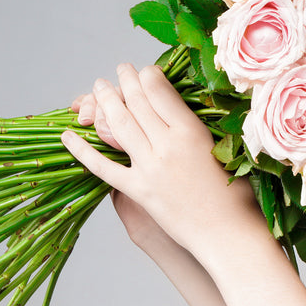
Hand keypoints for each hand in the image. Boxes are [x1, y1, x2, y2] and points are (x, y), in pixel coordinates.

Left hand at [60, 63, 264, 258]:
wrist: (229, 235)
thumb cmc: (237, 195)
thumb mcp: (226, 151)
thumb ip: (201, 130)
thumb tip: (181, 110)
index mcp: (191, 131)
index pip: (159, 90)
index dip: (147, 75)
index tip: (144, 71)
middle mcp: (166, 145)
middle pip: (136, 102)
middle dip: (124, 81)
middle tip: (119, 70)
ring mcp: (149, 168)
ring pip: (118, 125)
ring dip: (105, 102)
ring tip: (99, 87)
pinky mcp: (138, 191)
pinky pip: (103, 167)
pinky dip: (82, 150)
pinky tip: (68, 136)